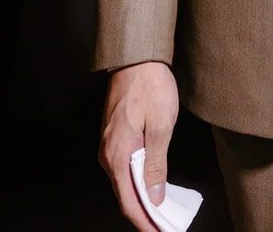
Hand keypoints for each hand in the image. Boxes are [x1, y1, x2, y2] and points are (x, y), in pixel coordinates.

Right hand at [100, 60, 179, 230]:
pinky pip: (124, 168)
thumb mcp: (161, 127)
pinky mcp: (114, 138)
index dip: (144, 221)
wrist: (137, 58)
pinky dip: (138, 181)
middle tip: (165, 224)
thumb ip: (156, 165)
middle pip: (124, 195)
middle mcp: (108, 155)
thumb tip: (155, 196)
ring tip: (164, 210)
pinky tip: (154, 183)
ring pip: (124, 182)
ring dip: (142, 197)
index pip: (128, 201)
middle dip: (144, 213)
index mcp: (117, 156)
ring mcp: (109, 146)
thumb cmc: (150, 88)